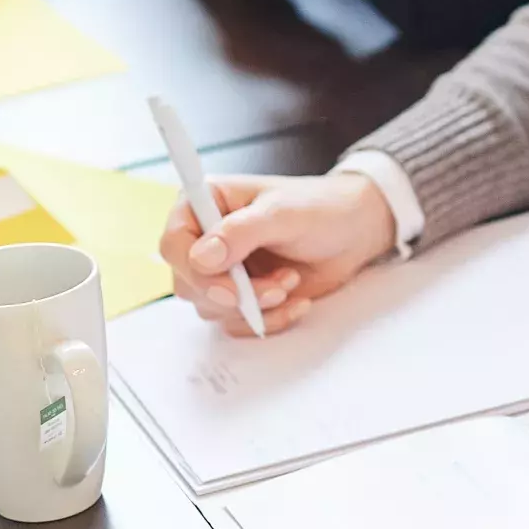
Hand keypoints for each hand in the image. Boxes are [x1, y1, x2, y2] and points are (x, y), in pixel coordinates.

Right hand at [159, 173, 399, 335]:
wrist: (355, 231)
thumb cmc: (320, 208)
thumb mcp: (283, 213)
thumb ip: (240, 233)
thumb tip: (201, 257)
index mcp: (205, 204)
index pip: (173, 244)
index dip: (194, 271)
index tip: (229, 287)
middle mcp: (206, 239)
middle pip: (188, 284)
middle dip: (234, 294)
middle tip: (278, 286)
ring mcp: (223, 271)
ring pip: (212, 308)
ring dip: (255, 306)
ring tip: (291, 282)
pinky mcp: (242, 296)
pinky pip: (237, 323)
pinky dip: (268, 319)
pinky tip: (296, 300)